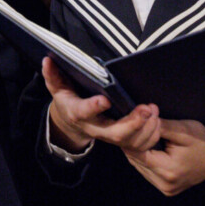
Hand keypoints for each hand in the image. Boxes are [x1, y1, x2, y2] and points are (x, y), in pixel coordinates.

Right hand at [42, 57, 159, 152]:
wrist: (72, 122)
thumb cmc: (69, 98)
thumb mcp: (57, 86)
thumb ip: (53, 74)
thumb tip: (47, 60)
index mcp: (78, 113)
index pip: (84, 112)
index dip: (94, 107)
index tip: (105, 99)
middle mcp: (95, 128)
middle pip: (115, 133)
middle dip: (132, 123)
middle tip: (146, 108)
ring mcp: (109, 136)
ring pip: (130, 142)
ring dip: (146, 129)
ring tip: (154, 111)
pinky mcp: (121, 140)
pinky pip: (139, 145)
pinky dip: (151, 135)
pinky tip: (157, 120)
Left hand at [122, 118, 204, 195]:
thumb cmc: (203, 142)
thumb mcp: (183, 130)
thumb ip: (160, 125)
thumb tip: (140, 116)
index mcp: (169, 170)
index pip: (136, 152)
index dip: (134, 134)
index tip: (136, 120)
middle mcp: (164, 184)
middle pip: (135, 159)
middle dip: (133, 140)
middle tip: (137, 123)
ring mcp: (165, 189)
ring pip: (138, 165)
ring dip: (137, 149)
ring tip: (143, 133)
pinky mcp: (166, 189)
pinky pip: (146, 170)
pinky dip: (144, 157)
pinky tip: (150, 146)